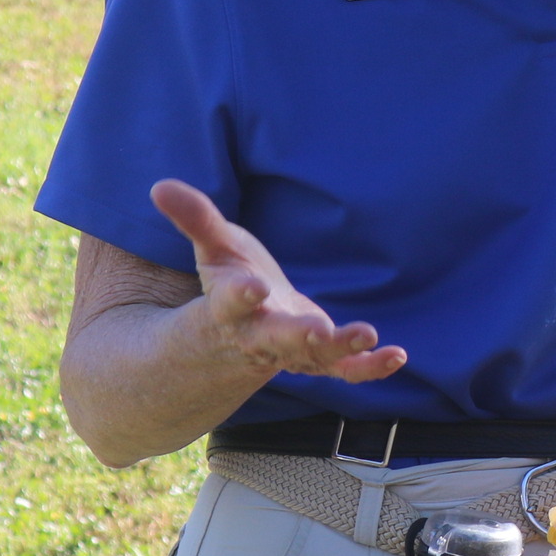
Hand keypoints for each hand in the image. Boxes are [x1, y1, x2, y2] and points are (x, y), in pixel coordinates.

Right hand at [149, 179, 405, 382]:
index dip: (240, 294)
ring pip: (315, 356)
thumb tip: (159, 185)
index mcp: (230, 306)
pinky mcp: (320, 357)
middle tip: (318, 330)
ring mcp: (293, 350)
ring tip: (367, 335)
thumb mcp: (214, 248)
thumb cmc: (232, 278)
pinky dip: (369, 367)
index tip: (253, 285)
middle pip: (277, 338)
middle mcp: (261, 333)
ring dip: (341, 349)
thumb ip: (194, 218)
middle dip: (297, 334)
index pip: (231, 301)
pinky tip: (396, 356)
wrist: (242, 332)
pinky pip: (345, 369)